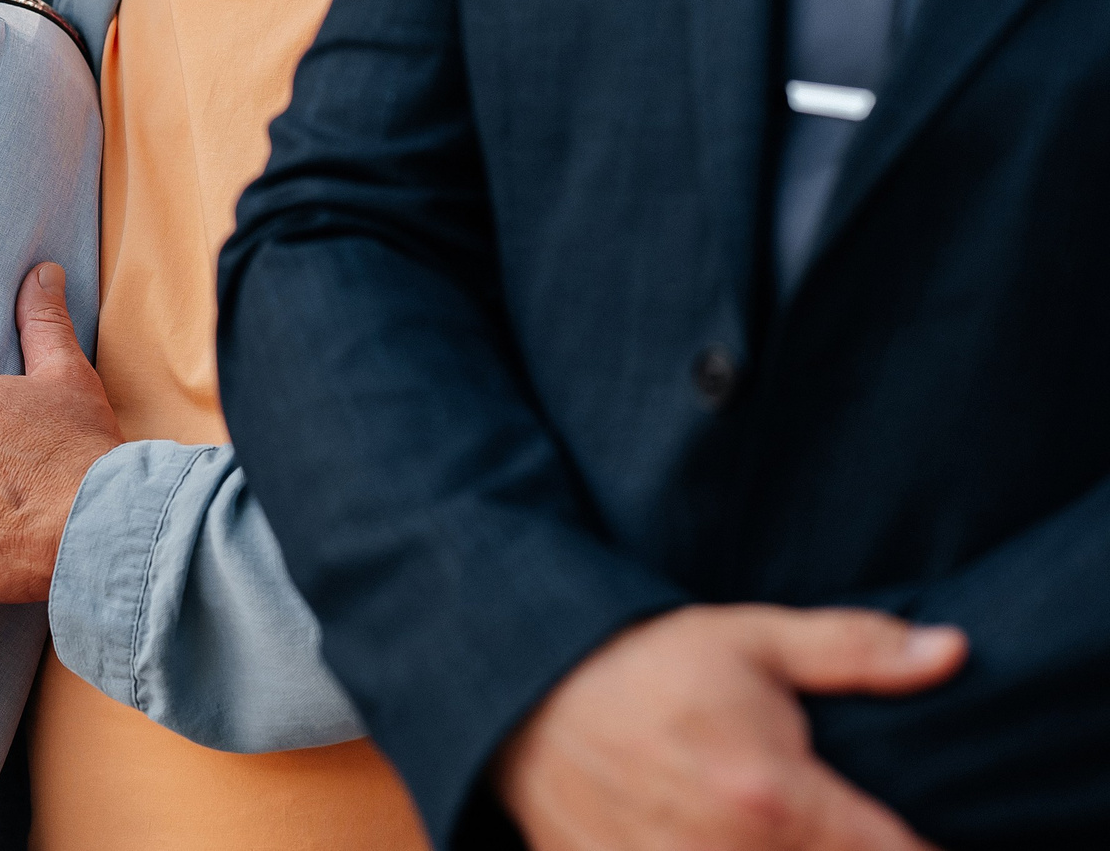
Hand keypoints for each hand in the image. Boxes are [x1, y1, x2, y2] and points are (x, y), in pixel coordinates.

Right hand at [496, 604, 967, 850]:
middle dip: (837, 844)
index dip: (917, 846)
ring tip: (751, 823)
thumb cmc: (642, 662)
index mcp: (773, 798)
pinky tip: (707, 832)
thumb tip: (951, 652)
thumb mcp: (750, 639)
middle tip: (811, 814)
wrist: (518, 691)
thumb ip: (856, 651)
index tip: (904, 828)